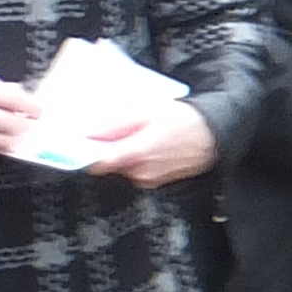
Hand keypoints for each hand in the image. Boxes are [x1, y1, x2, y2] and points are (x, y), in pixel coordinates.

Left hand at [84, 98, 220, 186]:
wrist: (213, 135)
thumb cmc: (184, 120)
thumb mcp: (148, 111)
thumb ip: (117, 122)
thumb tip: (92, 132)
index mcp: (136, 153)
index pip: (98, 162)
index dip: (85, 152)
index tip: (78, 142)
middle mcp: (140, 172)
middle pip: (108, 163)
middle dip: (106, 147)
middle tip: (110, 129)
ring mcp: (148, 178)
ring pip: (122, 166)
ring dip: (121, 151)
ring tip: (133, 133)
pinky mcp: (155, 180)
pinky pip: (135, 169)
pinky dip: (134, 157)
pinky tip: (144, 142)